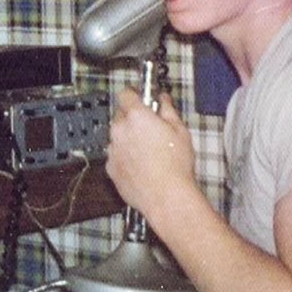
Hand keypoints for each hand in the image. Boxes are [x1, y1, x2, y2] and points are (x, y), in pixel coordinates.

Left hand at [105, 87, 195, 218]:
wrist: (166, 196)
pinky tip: (141, 166)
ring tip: (148, 153)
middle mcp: (119, 130)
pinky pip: (115, 156)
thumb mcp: (181, 131)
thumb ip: (168, 111)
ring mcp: (112, 149)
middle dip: (132, 120)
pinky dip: (124, 158)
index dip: (134, 96)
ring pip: (117, 137)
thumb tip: (163, 100)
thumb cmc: (176, 165)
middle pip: (120, 116)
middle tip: (151, 130)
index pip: (125, 94)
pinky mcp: (110, 167)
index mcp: (136, 117)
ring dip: (128, 140)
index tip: (140, 100)